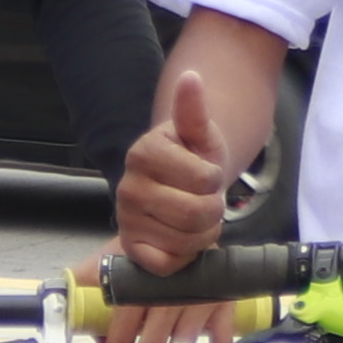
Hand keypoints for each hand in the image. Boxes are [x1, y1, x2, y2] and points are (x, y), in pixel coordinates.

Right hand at [114, 64, 237, 276]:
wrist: (177, 187)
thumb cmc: (192, 159)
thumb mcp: (199, 133)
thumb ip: (193, 109)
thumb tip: (191, 78)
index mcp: (144, 152)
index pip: (204, 179)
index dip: (215, 180)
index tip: (205, 175)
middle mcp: (129, 187)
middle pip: (197, 213)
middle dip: (213, 211)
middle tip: (204, 202)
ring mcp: (127, 220)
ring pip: (187, 241)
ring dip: (202, 234)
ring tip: (194, 220)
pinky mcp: (132, 249)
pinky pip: (169, 264)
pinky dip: (184, 256)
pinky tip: (179, 239)